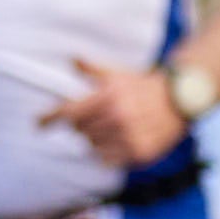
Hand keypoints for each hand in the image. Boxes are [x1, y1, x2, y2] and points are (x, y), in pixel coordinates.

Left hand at [38, 58, 185, 168]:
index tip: (38, 124)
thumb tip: (72, 58)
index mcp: (108, 98)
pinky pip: (108, 160)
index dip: (49, 119)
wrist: (181, 99)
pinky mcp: (139, 153)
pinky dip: (108, 153)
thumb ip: (92, 69)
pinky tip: (119, 141)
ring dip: (96, 139)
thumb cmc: (144, 86)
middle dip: (82, 125)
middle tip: (95, 118)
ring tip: (111, 128)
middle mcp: (117, 119)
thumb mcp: (118, 75)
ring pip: (92, 146)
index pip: (68, 113)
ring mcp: (129, 138)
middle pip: (79, 131)